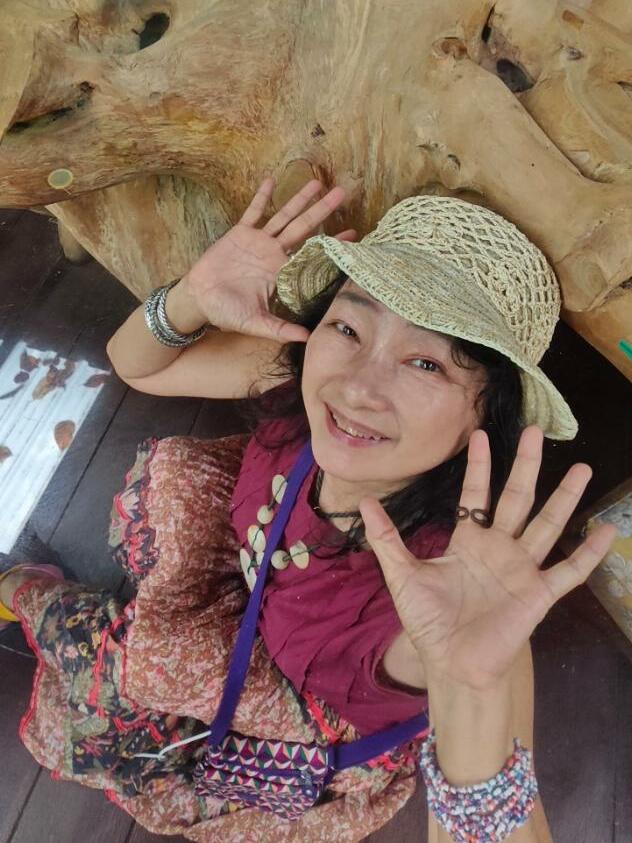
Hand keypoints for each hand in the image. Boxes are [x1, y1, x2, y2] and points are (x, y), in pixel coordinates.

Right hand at [182, 178, 355, 342]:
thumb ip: (280, 330)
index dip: (331, 245)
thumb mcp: (256, 324)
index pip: (312, 256)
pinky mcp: (239, 234)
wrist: (200, 301)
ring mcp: (257, 242)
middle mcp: (273, 254)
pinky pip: (253, 213)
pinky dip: (261, 197)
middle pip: (304, 228)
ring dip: (299, 199)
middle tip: (342, 193)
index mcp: (281, 273)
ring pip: (283, 216)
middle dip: (322, 211)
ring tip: (316, 182)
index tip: (353, 234)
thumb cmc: (227, 314)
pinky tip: (271, 181)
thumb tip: (307, 338)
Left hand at [360, 426, 616, 691]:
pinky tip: (605, 530)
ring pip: (547, 524)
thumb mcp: (403, 575)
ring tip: (582, 469)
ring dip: (564, 498)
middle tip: (537, 432)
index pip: (476, 495)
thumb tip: (363, 503)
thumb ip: (387, 539)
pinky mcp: (539, 594)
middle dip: (526, 466)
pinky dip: (588, 553)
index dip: (478, 467)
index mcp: (468, 542)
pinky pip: (569, 571)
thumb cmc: (429, 621)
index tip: (480, 435)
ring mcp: (522, 569)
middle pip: (517, 499)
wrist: (451, 664)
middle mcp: (499, 549)